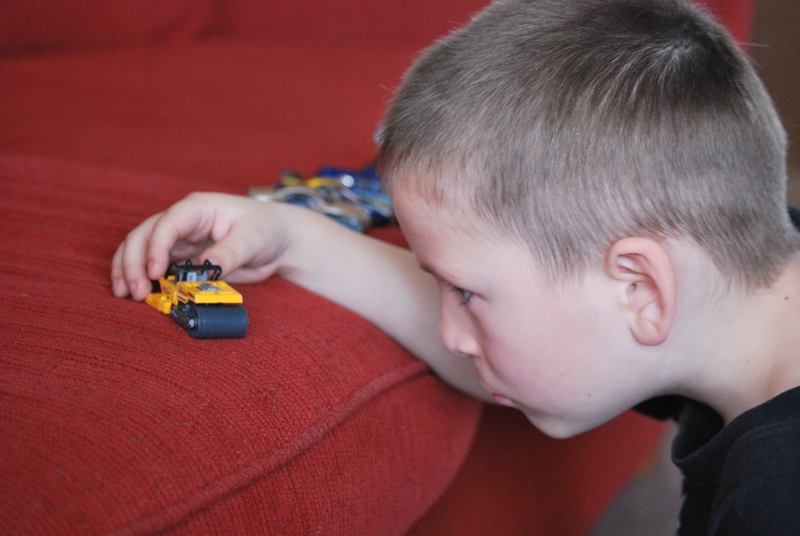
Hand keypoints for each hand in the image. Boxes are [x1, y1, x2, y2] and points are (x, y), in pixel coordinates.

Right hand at [111, 192, 301, 299]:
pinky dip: (144, 279)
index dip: (156, 246)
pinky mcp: (184, 259)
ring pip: (142, 250)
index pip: (168, 223)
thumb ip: (230, 252)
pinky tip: (138, 295)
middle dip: (134, 262)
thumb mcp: (254, 238)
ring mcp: (181, 240)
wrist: (279, 241)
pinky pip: (156, 266)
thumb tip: (209, 266)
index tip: (154, 272)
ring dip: (130, 270)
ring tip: (125, 294)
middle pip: (145, 236)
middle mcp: (183, 222)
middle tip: (135, 291)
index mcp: (198, 209)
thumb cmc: (267, 229)